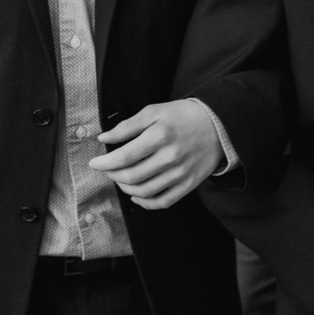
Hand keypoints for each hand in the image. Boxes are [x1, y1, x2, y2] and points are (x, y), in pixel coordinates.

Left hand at [89, 99, 223, 209]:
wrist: (218, 125)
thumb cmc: (184, 116)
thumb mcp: (155, 112)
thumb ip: (128, 126)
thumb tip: (104, 138)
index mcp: (160, 136)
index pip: (125, 156)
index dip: (105, 163)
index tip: (94, 163)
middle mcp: (170, 157)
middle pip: (131, 176)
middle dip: (112, 174)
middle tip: (107, 169)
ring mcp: (180, 173)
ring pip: (144, 191)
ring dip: (125, 188)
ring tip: (120, 179)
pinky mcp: (189, 184)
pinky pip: (163, 201)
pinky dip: (145, 202)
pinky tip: (136, 195)